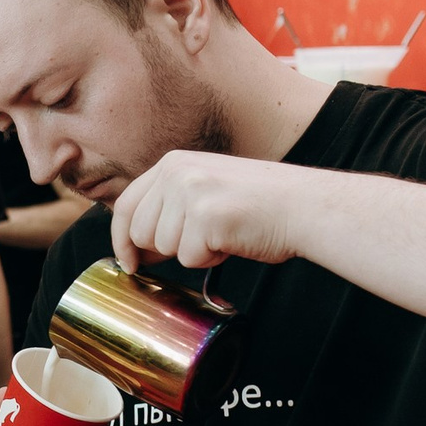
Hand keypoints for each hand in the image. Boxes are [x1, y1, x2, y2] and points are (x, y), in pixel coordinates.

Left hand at [110, 151, 319, 271]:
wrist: (304, 205)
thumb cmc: (258, 206)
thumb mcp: (204, 191)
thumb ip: (168, 209)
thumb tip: (134, 250)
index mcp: (172, 163)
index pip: (125, 205)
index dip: (121, 239)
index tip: (128, 262)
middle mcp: (176, 172)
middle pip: (140, 232)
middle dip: (166, 249)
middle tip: (203, 240)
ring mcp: (189, 192)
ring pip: (165, 247)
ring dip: (194, 251)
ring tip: (224, 233)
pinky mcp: (205, 215)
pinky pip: (190, 258)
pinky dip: (212, 259)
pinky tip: (233, 239)